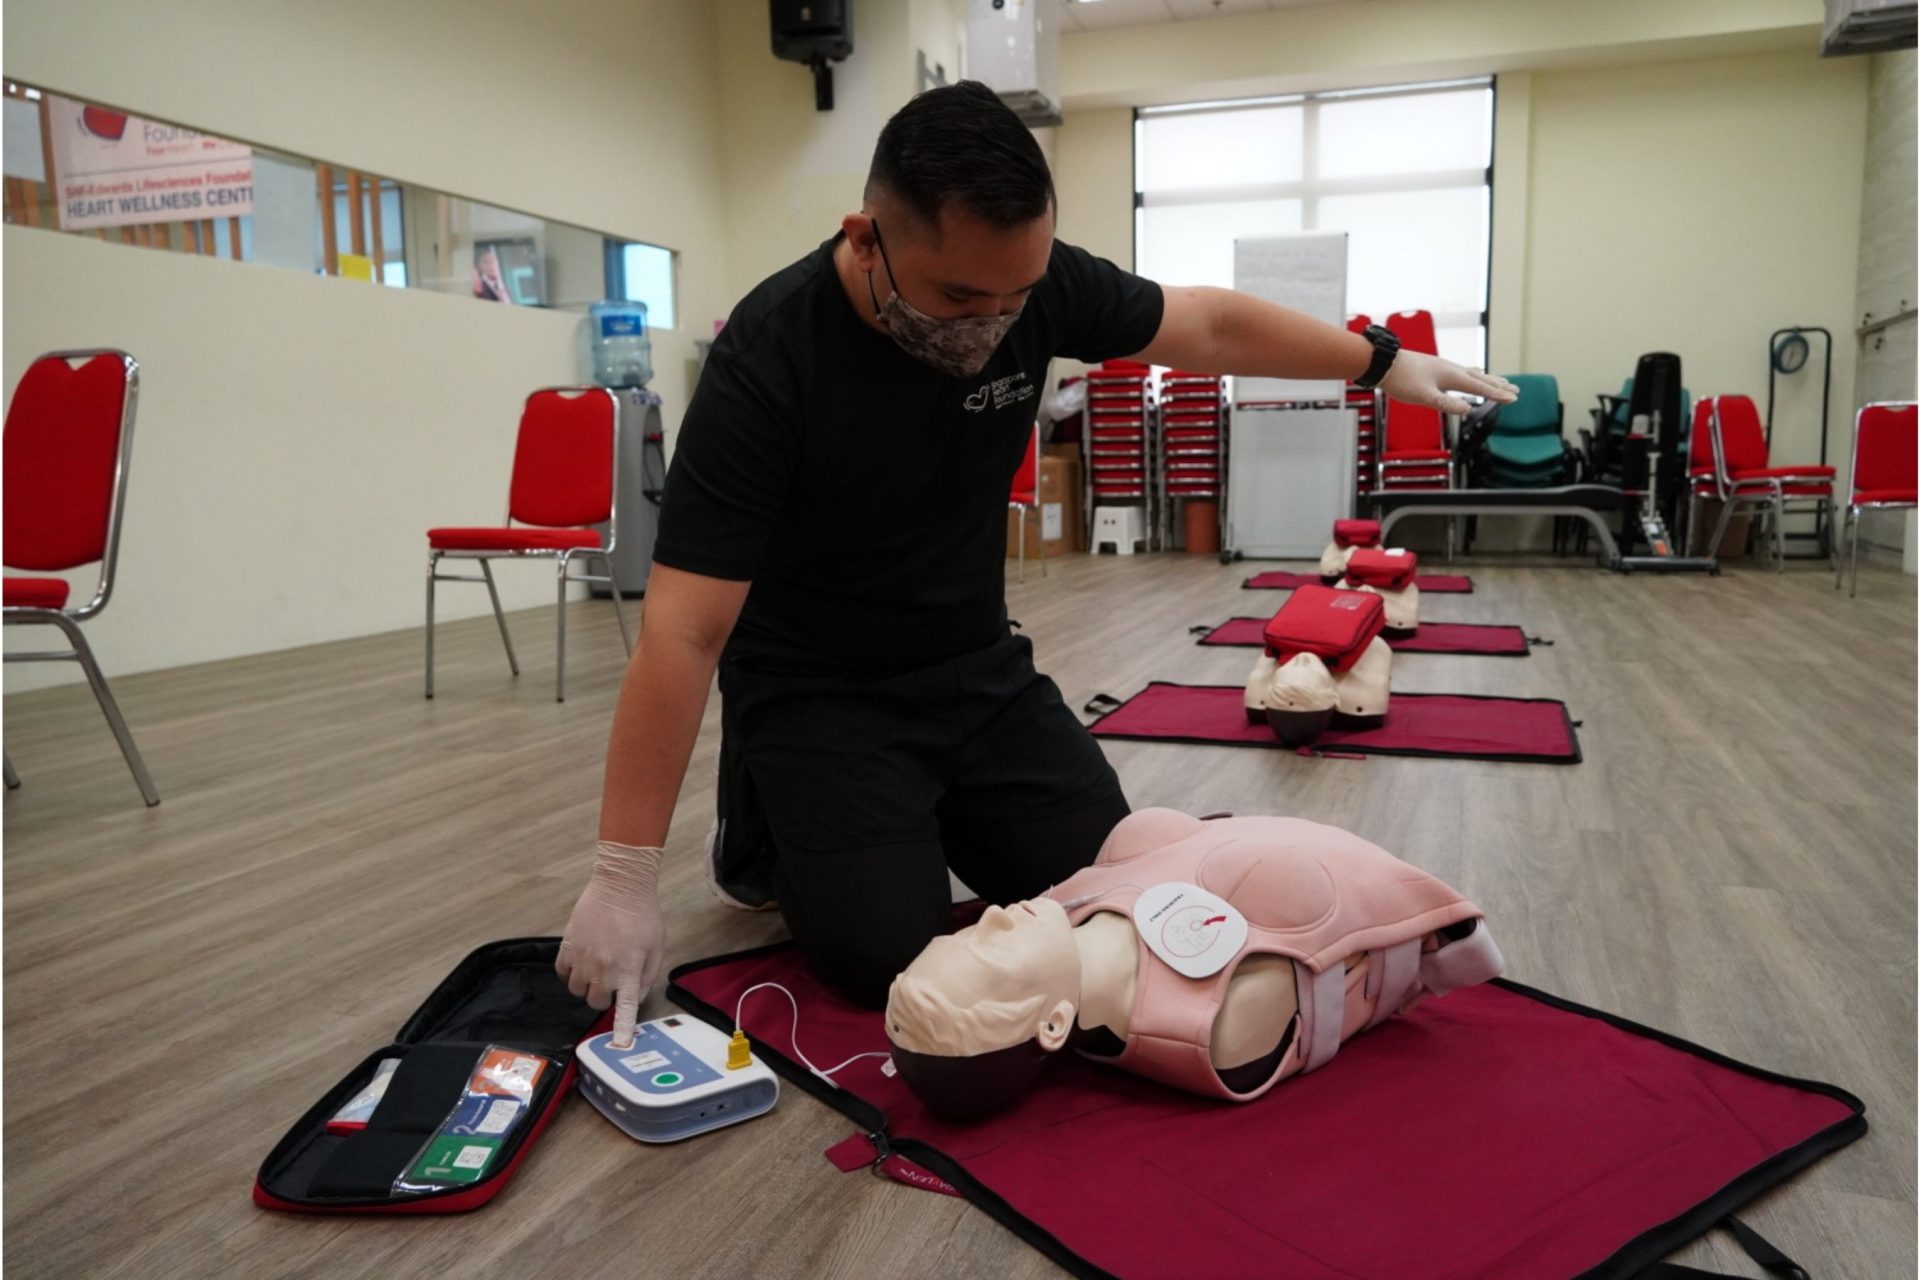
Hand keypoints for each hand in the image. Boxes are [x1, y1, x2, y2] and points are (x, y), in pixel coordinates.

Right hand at [556, 842, 666, 1047]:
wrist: (620, 884)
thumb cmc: (643, 914)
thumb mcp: (656, 947)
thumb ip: (646, 976)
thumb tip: (635, 997)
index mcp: (628, 970)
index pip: (624, 1008)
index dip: (621, 1029)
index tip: (618, 1045)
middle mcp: (603, 968)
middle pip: (595, 1002)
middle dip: (604, 997)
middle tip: (612, 982)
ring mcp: (582, 958)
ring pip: (576, 990)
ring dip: (586, 986)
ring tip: (596, 968)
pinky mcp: (567, 946)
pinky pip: (562, 972)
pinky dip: (570, 973)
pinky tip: (581, 961)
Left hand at [1380, 351, 1516, 415]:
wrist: (1383, 363)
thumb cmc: (1402, 380)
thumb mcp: (1423, 396)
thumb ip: (1446, 403)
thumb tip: (1467, 410)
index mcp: (1452, 376)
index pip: (1480, 388)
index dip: (1497, 394)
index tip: (1514, 398)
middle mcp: (1451, 369)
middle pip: (1481, 378)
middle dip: (1498, 386)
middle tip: (1516, 390)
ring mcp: (1443, 367)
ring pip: (1472, 374)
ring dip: (1488, 379)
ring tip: (1500, 381)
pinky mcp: (1435, 368)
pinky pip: (1461, 371)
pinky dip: (1473, 374)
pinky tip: (1471, 373)